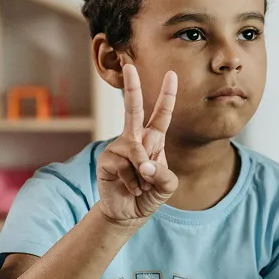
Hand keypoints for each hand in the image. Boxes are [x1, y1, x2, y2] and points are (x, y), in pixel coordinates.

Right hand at [97, 64, 178, 225]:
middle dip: (132, 87)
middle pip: (132, 109)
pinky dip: (132, 182)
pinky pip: (125, 167)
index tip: (172, 74)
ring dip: (144, 175)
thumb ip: (163, 174)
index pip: (162, 114)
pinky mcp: (106, 160)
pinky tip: (130, 188)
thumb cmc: (150, 194)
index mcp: (154, 139)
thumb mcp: (167, 185)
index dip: (167, 95)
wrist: (128, 213)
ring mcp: (119, 147)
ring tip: (141, 186)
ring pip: (137, 152)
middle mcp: (135, 138)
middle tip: (129, 66)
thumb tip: (144, 164)